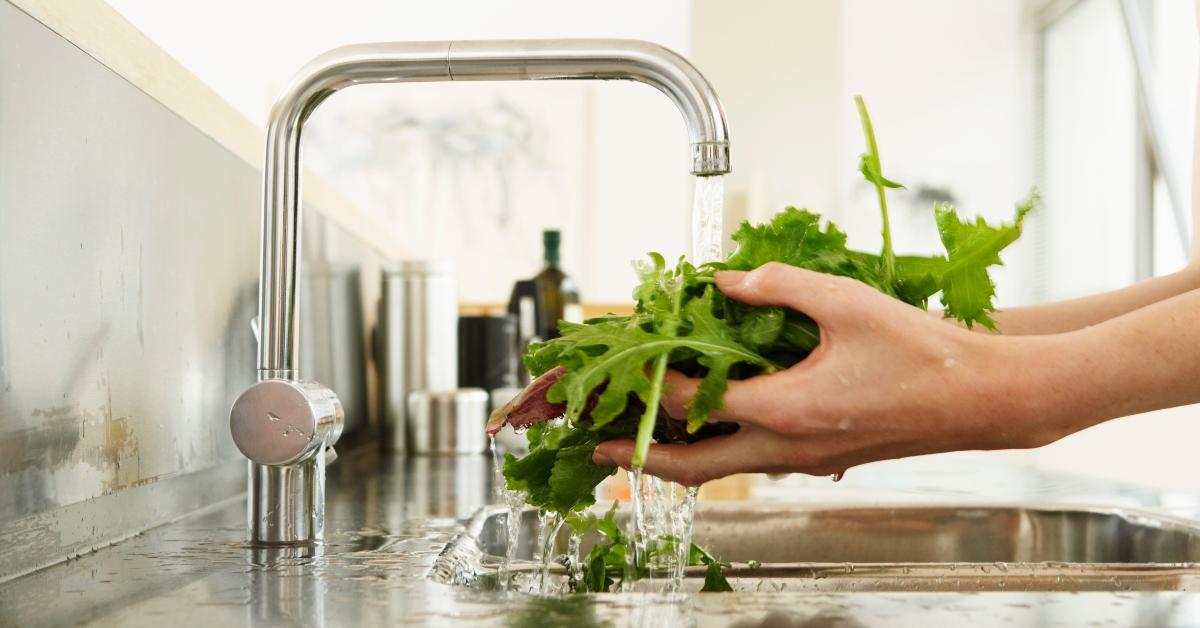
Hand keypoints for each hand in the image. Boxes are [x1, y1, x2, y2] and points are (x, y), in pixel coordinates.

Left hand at [592, 263, 1075, 485]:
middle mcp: (787, 447)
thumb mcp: (844, 302)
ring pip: (720, 470)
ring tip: (642, 437)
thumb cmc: (923, 351)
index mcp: (786, 410)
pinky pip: (751, 462)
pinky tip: (712, 422)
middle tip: (598, 447)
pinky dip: (717, 450)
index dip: (650, 382)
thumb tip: (723, 277)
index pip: (693, 402)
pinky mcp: (821, 459)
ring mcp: (804, 460)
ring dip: (676, 456)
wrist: (983, 398)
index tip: (619, 367)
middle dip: (639, 457)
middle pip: (692, 466)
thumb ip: (776, 285)